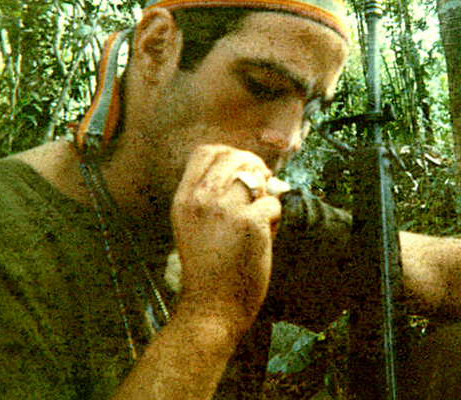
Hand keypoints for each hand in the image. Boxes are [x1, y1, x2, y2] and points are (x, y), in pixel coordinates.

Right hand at [170, 144, 281, 337]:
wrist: (211, 308)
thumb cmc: (208, 268)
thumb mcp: (193, 224)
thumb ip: (213, 195)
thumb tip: (253, 171)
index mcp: (185, 198)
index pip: (206, 152)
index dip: (229, 154)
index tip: (242, 168)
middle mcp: (201, 198)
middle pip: (235, 157)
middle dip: (254, 165)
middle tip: (263, 183)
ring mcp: (225, 209)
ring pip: (257, 179)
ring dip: (265, 195)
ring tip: (261, 217)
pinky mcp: (250, 222)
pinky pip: (274, 203)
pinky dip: (276, 218)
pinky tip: (265, 236)